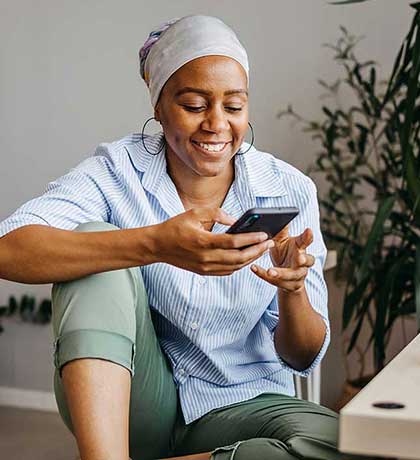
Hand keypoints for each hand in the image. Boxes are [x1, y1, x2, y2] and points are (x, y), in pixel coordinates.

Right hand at [151, 208, 274, 275]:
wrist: (158, 246)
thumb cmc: (176, 226)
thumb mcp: (194, 213)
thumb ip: (217, 214)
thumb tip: (236, 221)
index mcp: (202, 241)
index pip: (233, 242)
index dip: (251, 239)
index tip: (264, 234)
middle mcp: (205, 257)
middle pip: (238, 258)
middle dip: (257, 250)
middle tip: (269, 243)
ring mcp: (204, 267)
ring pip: (234, 267)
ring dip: (251, 259)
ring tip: (262, 249)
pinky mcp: (203, 272)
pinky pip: (227, 271)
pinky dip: (239, 265)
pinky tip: (247, 257)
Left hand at [250, 225, 314, 291]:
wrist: (286, 277)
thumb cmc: (284, 254)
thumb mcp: (281, 241)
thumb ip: (280, 231)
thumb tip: (274, 214)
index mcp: (300, 248)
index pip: (306, 241)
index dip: (308, 236)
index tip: (308, 230)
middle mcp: (303, 261)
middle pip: (307, 260)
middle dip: (304, 259)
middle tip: (300, 258)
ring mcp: (298, 275)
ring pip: (292, 275)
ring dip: (281, 273)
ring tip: (270, 271)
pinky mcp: (290, 285)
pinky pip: (278, 282)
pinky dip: (264, 276)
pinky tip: (254, 268)